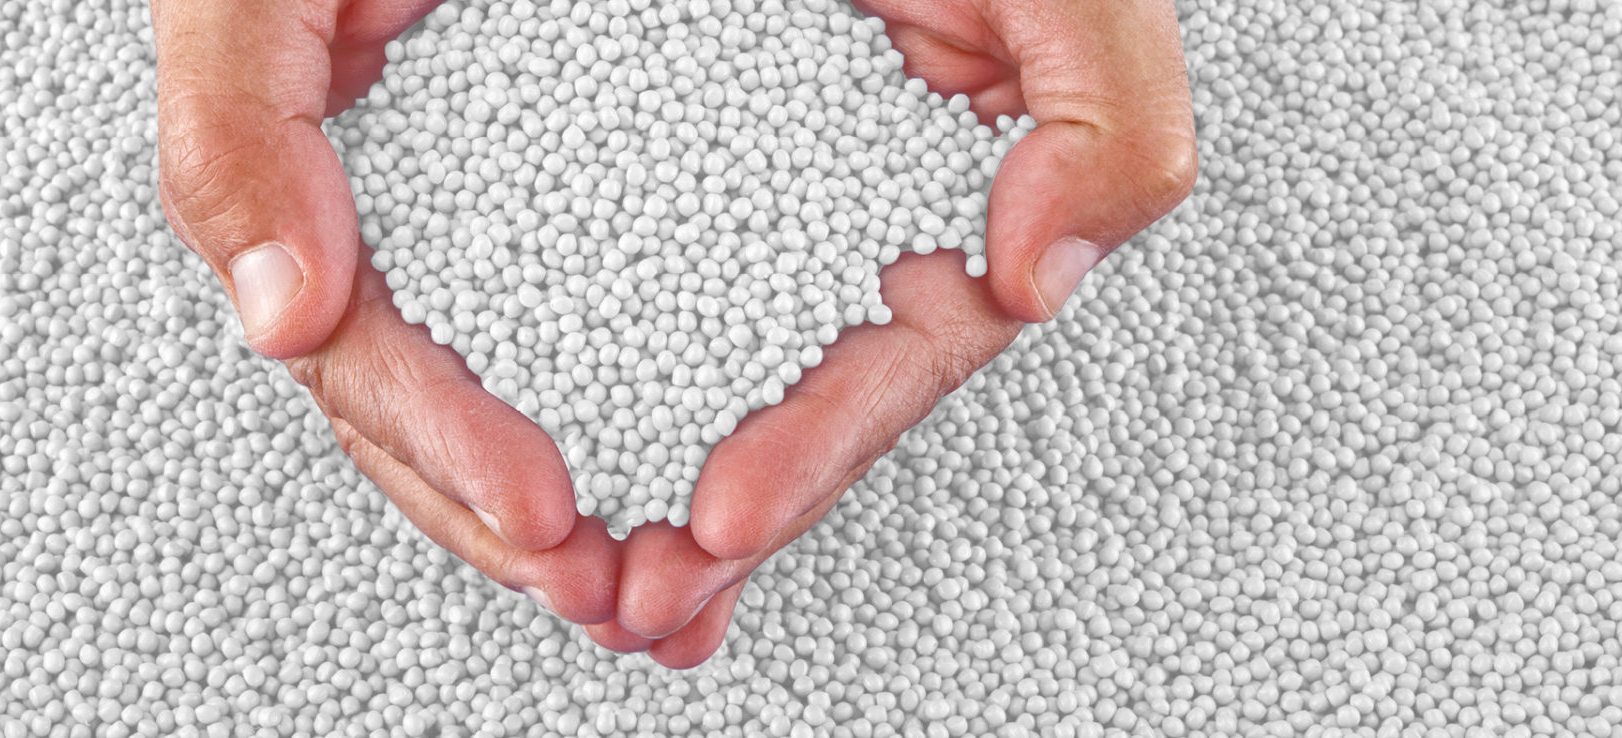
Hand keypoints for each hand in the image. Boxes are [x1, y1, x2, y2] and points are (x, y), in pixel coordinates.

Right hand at [151, 0, 619, 623]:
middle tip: (623, 602)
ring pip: (509, 397)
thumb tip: (280, 312)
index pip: (360, 364)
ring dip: (583, 510)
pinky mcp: (577, 195)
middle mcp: (400, 220)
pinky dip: (655, 413)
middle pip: (432, 423)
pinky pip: (607, 323)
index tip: (542, 510)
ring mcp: (480, 217)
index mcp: (320, 190)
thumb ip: (234, 125)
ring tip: (671, 594)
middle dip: (517, 526)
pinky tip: (707, 484)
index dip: (440, 449)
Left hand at [599, 0, 1199, 665]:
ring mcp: (729, 175)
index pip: (897, 347)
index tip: (733, 513)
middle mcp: (830, 190)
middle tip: (633, 598)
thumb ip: (1109, 111)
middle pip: (779, 388)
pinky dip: (536, 375)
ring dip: (623, 476)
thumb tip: (1037, 276)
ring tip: (567, 565)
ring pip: (674, 359)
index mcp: (930, 171)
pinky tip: (512, 453)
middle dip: (708, 515)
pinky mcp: (620, 141)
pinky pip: (574, 278)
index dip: (823, 445)